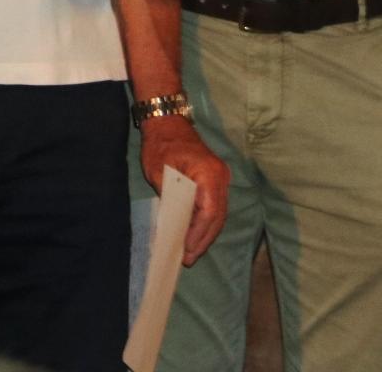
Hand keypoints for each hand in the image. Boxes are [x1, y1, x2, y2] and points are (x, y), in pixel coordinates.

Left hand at [139, 116, 228, 265]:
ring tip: (192, 252)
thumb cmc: (161, 145)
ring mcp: (221, 177)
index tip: (188, 251)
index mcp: (208, 174)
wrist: (168, 122)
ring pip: (219, 212)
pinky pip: (215, 205)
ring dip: (206, 233)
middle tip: (190, 258)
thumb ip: (172, 199)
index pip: (209, 212)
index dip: (199, 234)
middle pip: (218, 216)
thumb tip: (175, 226)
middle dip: (204, 239)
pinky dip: (206, 221)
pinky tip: (195, 234)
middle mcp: (220, 176)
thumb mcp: (160, 173)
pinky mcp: (216, 179)